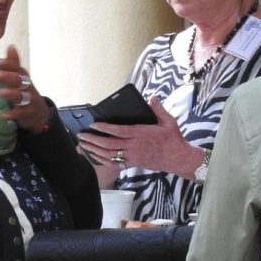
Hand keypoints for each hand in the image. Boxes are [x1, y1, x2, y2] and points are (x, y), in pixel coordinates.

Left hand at [0, 45, 48, 133]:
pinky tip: (3, 115)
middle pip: (19, 80)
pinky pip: (22, 113)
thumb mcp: (21, 78)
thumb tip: (10, 45)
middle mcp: (28, 87)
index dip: (9, 65)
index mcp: (24, 78)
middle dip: (7, 77)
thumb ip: (14, 64)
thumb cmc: (25, 93)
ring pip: (21, 96)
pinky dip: (13, 114)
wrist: (40, 113)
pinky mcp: (29, 113)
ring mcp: (30, 100)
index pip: (18, 68)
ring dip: (10, 94)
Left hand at [76, 98, 203, 179]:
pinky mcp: (133, 163)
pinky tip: (95, 155)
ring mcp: (133, 156)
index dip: (104, 128)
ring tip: (83, 144)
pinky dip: (102, 159)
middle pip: (109, 144)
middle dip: (93, 139)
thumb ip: (159, 109)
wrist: (178, 158)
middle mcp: (135, 146)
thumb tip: (152, 97)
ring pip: (109, 154)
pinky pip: (114, 163)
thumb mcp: (169, 121)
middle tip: (82, 135)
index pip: (119, 131)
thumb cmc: (173, 139)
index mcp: (142, 134)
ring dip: (94, 149)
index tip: (93, 124)